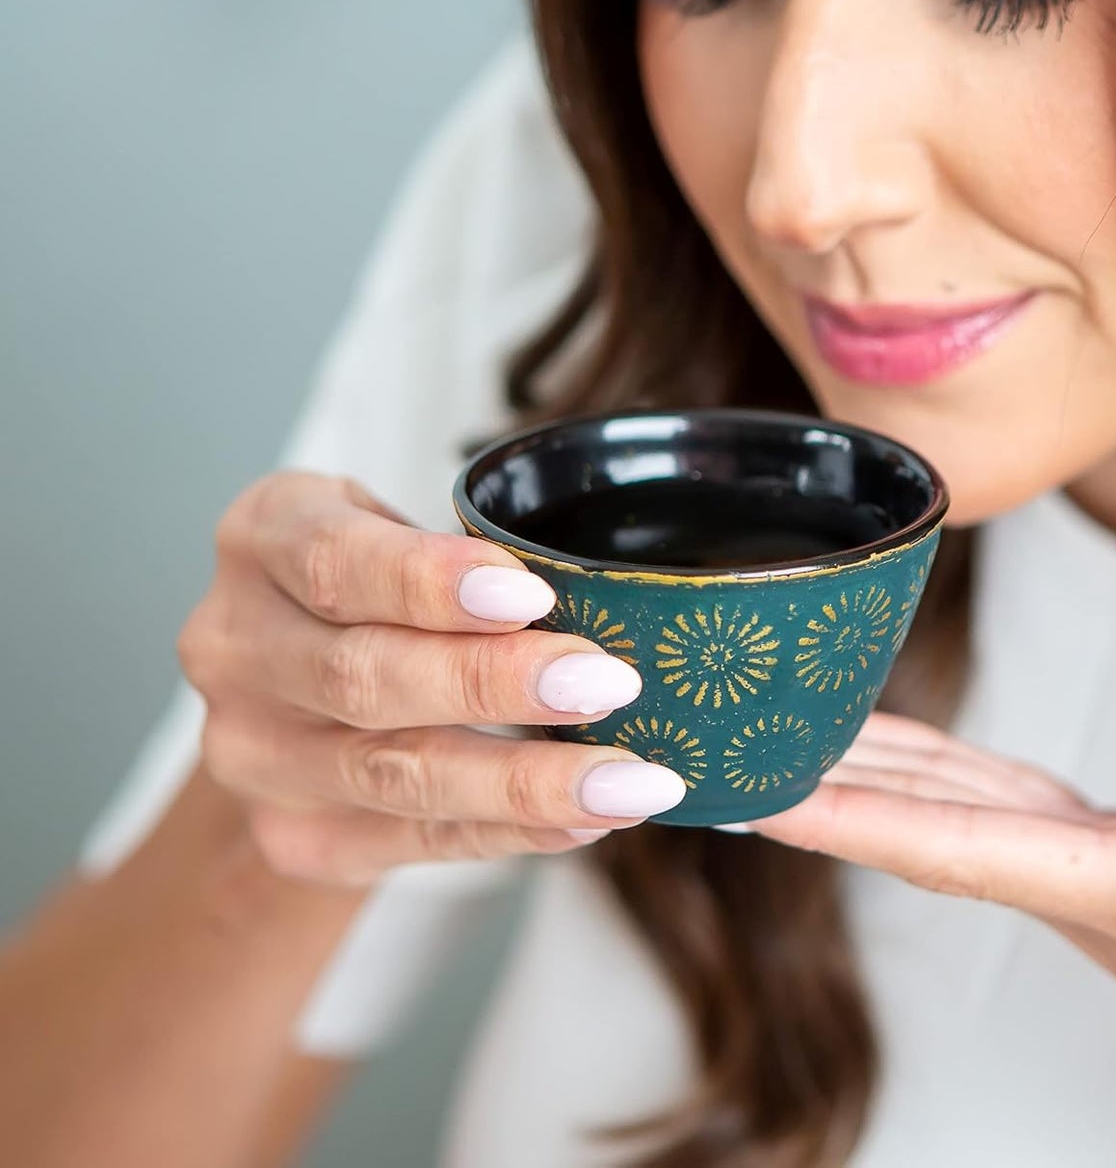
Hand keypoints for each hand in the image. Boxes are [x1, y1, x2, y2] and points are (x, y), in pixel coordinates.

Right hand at [178, 471, 685, 884]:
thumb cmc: (368, 582)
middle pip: (363, 675)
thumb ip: (459, 559)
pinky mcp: (291, 833)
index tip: (534, 596)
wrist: (291, 690)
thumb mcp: (395, 529)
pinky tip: (584, 819)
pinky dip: (511, 830)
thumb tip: (605, 601)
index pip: (336, 562)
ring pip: (393, 773)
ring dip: (525, 780)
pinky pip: (415, 840)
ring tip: (627, 782)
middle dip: (497, 684)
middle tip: (608, 684)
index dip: (432, 583)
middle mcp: (234, 647)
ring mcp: (251, 752)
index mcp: (262, 537)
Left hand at [752, 644, 1115, 1166]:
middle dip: (830, 780)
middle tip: (736, 730)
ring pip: (970, 824)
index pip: (962, 849)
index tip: (752, 795)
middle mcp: (1113, 903)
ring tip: (802, 722)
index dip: (846, 817)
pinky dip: (956, 786)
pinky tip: (929, 760)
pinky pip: (1021, 830)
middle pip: (936, 828)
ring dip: (881, 774)